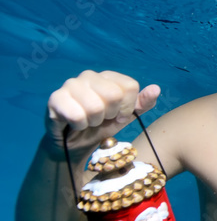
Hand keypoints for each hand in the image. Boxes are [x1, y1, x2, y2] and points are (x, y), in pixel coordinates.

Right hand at [45, 70, 159, 157]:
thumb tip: (156, 89)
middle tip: (100, 120)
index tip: (117, 116)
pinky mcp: (55, 98)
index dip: (127, 108)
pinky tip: (74, 124)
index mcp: (108, 77)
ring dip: (93, 122)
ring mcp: (71, 84)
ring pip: (95, 107)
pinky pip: (76, 115)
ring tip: (87, 122)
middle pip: (114, 95)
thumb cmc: (100, 127)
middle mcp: (89, 76)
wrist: (75, 144)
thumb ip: (142, 104)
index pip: (130, 87)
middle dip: (109, 115)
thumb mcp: (125, 117)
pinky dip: (79, 125)